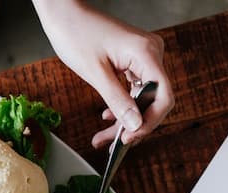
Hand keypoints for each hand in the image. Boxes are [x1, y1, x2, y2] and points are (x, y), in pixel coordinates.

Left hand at [32, 0, 174, 146]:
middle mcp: (150, 53)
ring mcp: (143, 57)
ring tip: (104, 137)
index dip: (150, 122)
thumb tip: (136, 125)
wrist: (64, 14)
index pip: (163, 96)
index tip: (130, 137)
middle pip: (153, 100)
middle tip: (112, 144)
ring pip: (143, 98)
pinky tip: (108, 118)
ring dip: (125, 119)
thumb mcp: (95, 73)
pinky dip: (123, 105)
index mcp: (146, 53)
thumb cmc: (76, 34)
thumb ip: (117, 100)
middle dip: (133, 125)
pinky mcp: (133, 61)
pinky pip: (135, 89)